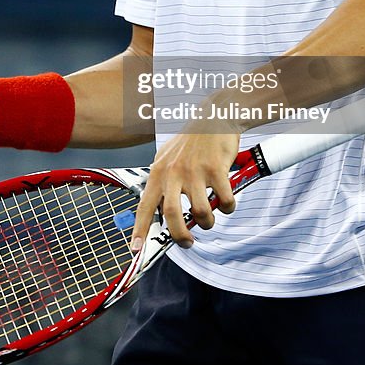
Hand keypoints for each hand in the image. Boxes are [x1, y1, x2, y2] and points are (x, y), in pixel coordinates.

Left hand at [131, 130, 239, 251]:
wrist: (214, 115)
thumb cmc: (192, 139)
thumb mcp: (167, 156)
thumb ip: (162, 181)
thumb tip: (158, 209)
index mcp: (159, 171)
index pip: (145, 205)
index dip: (140, 229)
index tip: (136, 248)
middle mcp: (174, 172)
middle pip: (172, 215)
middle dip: (180, 236)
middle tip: (187, 242)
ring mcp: (195, 171)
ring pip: (200, 212)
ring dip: (207, 222)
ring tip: (209, 218)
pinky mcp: (215, 169)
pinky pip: (224, 200)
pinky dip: (227, 207)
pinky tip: (226, 202)